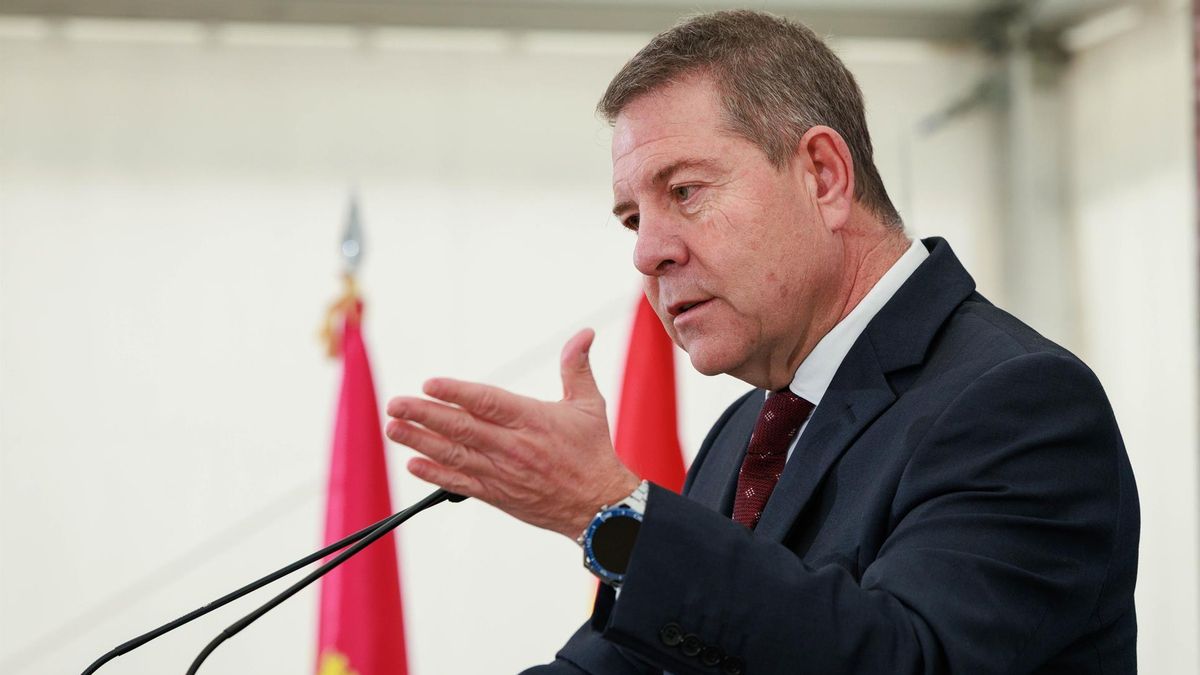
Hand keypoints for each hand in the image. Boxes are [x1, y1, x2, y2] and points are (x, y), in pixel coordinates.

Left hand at [385, 328, 640, 538]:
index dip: (456, 393)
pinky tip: (414, 464)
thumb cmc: (592, 453)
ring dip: (420, 441)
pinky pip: (459, 484)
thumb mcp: (589, 405)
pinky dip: (435, 474)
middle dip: (424, 415)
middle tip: (396, 404)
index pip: (487, 402)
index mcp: (532, 420)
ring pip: (454, 455)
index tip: (429, 384)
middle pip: (461, 428)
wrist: (598, 507)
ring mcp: (502, 472)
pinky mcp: (497, 495)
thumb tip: (584, 333)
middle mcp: (513, 447)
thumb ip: (577, 367)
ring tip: (395, 428)